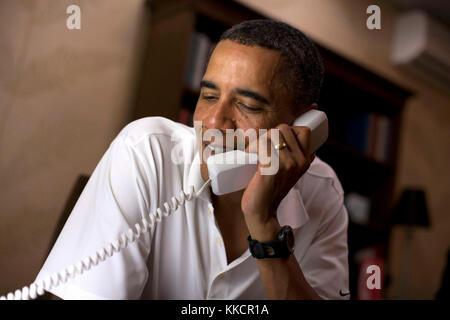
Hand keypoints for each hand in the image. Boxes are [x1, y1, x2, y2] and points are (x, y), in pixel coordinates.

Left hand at [241, 124, 314, 239]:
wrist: (262, 212)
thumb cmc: (270, 190)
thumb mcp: (289, 174)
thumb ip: (295, 159)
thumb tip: (299, 144)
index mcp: (305, 160)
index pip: (303, 131)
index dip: (286, 130)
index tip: (273, 140)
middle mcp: (300, 161)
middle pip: (284, 129)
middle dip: (268, 134)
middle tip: (258, 147)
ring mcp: (288, 164)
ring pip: (273, 134)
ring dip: (258, 140)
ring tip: (252, 151)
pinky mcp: (273, 169)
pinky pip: (263, 145)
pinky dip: (252, 147)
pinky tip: (247, 154)